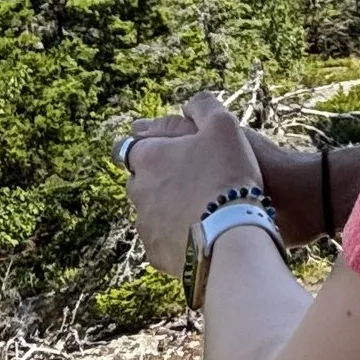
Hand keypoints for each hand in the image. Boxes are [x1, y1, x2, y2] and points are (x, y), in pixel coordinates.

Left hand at [120, 89, 262, 283]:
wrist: (232, 236)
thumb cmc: (227, 176)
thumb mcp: (224, 126)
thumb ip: (203, 107)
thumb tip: (190, 105)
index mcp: (148, 157)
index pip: (127, 147)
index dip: (147, 148)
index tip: (166, 152)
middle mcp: (138, 191)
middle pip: (141, 181)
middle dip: (160, 180)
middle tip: (193, 181)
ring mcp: (145, 225)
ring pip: (151, 213)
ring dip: (170, 210)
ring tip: (202, 211)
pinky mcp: (156, 254)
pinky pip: (163, 242)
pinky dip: (177, 238)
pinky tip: (202, 235)